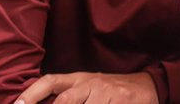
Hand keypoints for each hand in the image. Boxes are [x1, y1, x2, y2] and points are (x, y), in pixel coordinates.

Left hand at [14, 71, 157, 103]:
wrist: (148, 86)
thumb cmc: (112, 90)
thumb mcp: (89, 88)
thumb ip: (68, 94)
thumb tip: (40, 101)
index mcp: (79, 78)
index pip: (50, 81)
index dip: (32, 93)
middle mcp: (91, 83)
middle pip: (66, 100)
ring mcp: (107, 93)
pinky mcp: (121, 102)